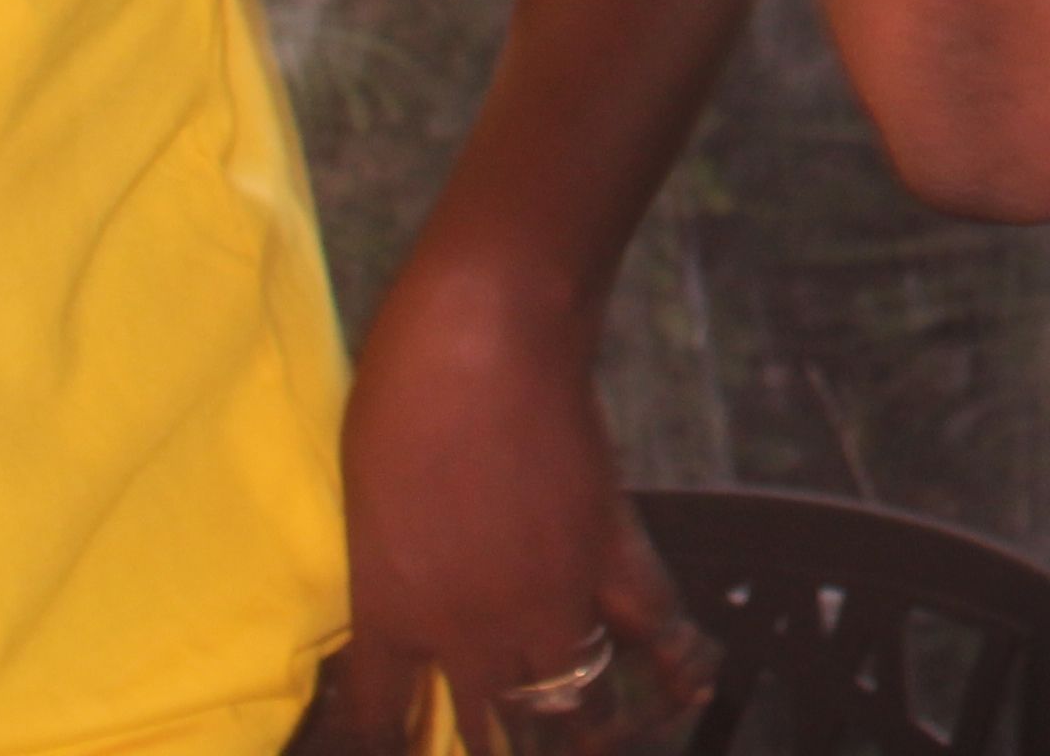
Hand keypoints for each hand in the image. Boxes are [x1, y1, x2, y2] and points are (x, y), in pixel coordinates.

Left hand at [313, 271, 715, 755]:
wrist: (484, 335)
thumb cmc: (397, 397)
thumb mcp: (362, 498)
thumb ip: (388, 563)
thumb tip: (409, 593)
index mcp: (389, 612)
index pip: (381, 717)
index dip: (386, 744)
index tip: (397, 748)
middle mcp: (468, 628)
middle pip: (485, 730)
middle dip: (494, 751)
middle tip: (504, 747)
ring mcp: (547, 597)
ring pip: (572, 706)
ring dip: (578, 734)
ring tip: (589, 741)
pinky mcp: (611, 555)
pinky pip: (653, 631)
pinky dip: (674, 669)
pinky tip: (686, 694)